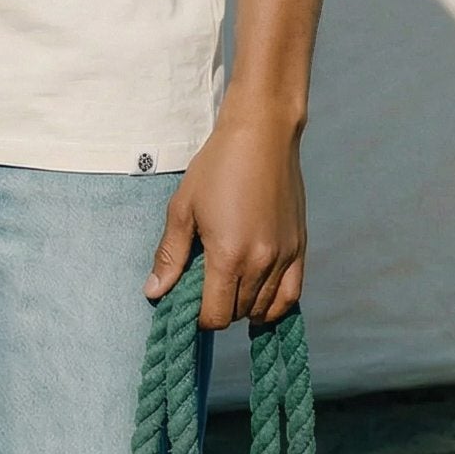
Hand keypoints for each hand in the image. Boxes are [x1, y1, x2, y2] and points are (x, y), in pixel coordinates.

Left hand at [143, 101, 306, 327]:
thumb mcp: (183, 208)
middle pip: (239, 313)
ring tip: (227, 288)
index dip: (198, 317)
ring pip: (265, 308)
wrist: (262, 136)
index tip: (188, 302)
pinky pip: (292, 295)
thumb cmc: (216, 167)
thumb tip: (154, 292)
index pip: (215, 315)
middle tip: (204, 289)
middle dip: (218, 309)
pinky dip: (274, 304)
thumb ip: (170, 255)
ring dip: (244, 306)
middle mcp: (261, 263)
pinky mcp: (300, 248)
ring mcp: (285, 257)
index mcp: (229, 255)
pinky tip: (258, 297)